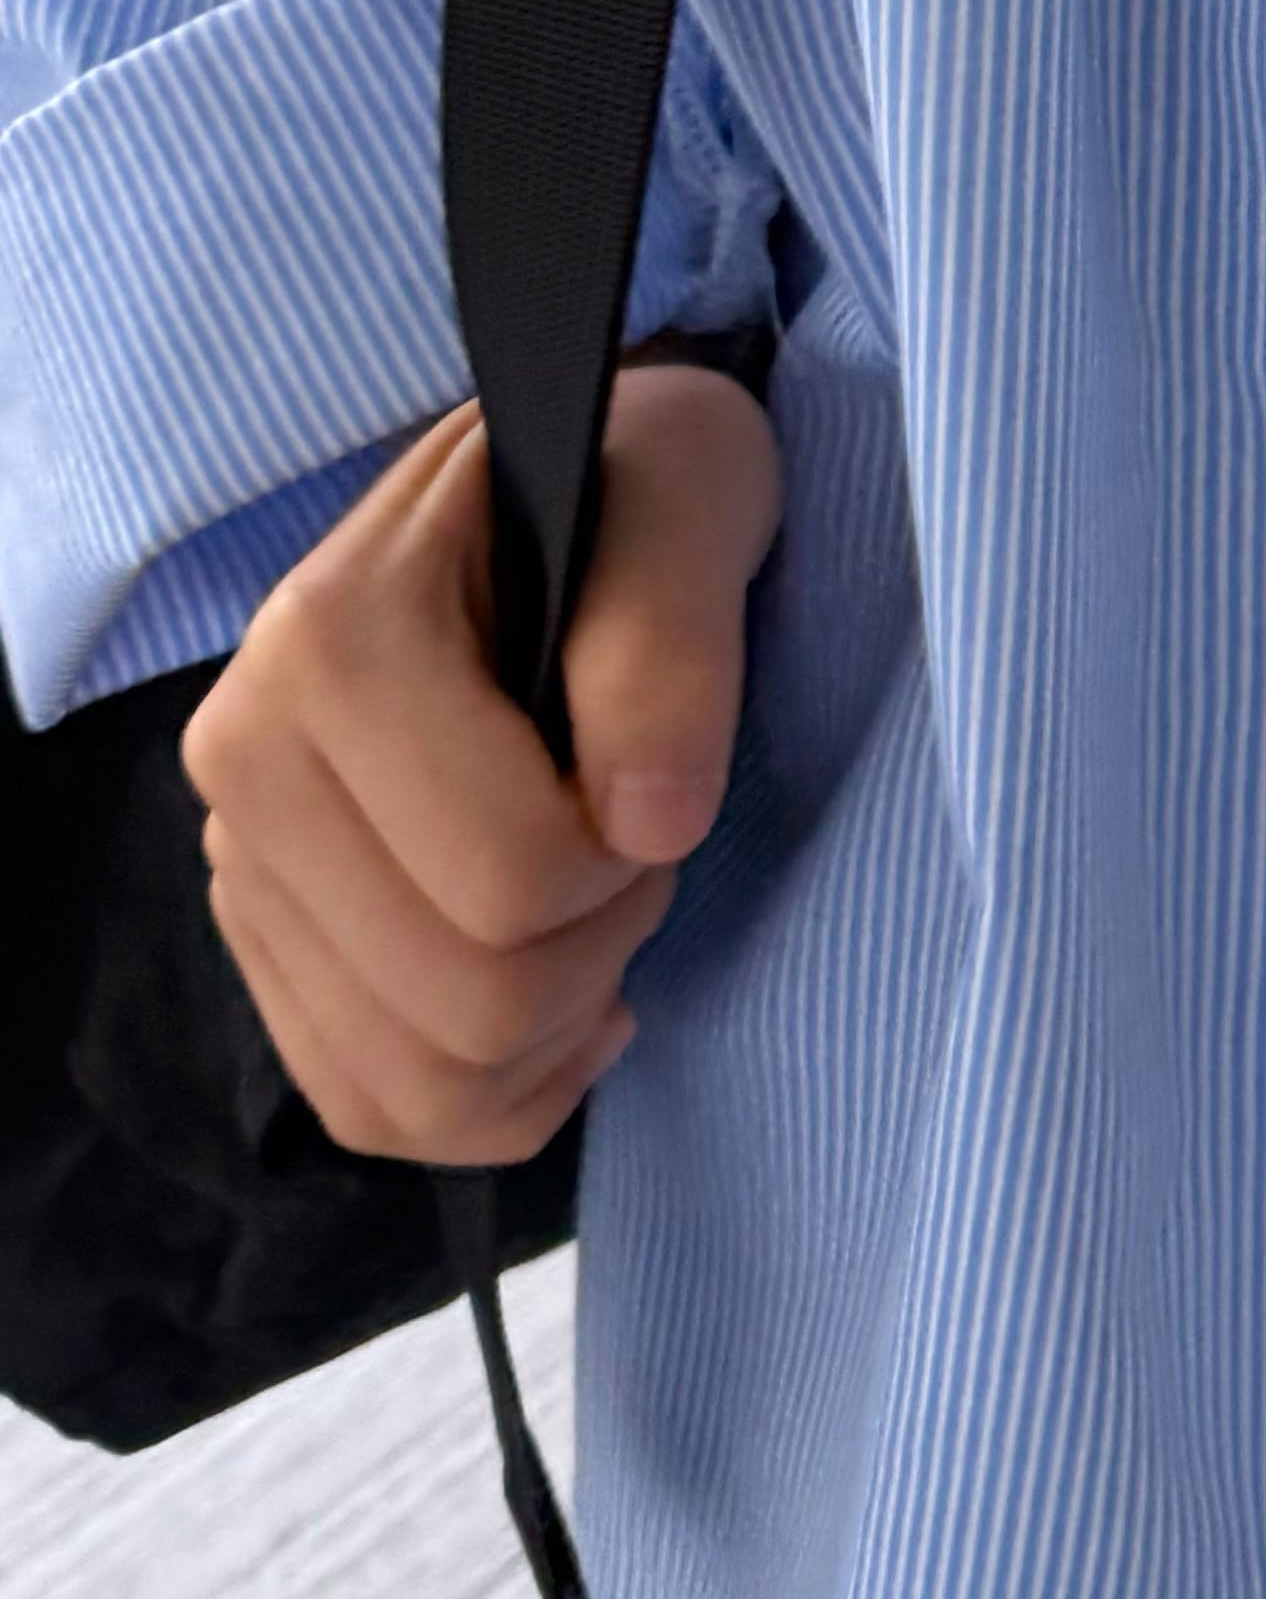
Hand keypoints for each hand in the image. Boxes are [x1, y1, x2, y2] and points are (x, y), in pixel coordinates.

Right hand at [182, 361, 779, 1167]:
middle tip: (632, 830)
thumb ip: (672, 644)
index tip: (652, 764)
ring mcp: (240, 859)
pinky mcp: (263, 934)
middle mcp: (243, 760)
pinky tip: (561, 993)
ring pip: (418, 1083)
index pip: (513, 879)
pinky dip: (495, 1091)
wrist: (560, 497)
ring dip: (556, 1021)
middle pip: (468, 999)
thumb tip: (648, 826)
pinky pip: (374, 1107)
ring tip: (592, 897)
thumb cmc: (631, 491)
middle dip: (604, 942)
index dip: (635, 855)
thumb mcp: (693, 497)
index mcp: (328, 641)